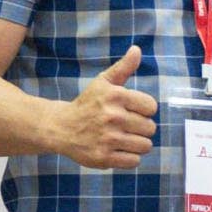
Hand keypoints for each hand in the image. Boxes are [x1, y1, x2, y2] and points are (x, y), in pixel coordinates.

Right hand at [54, 46, 157, 169]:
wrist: (60, 127)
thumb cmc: (88, 104)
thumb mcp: (103, 83)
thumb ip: (123, 68)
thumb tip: (136, 49)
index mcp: (115, 96)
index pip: (151, 107)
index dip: (144, 110)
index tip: (131, 110)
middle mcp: (112, 117)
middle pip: (150, 128)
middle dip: (140, 128)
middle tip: (125, 126)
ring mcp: (108, 139)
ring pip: (145, 145)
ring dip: (137, 144)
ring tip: (122, 138)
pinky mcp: (103, 158)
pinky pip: (134, 161)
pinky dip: (129, 158)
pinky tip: (117, 150)